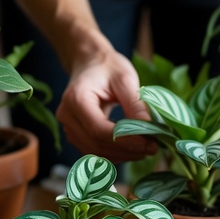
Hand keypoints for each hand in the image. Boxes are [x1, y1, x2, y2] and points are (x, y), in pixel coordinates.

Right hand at [56, 46, 156, 162]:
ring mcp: (68, 127)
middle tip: (152, 148)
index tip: (149, 142)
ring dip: (122, 155)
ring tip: (145, 149)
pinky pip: (93, 151)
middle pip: (96, 144)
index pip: (99, 129)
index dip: (124, 140)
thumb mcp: (125, 78)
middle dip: (126, 150)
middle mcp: (67, 116)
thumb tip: (149, 128)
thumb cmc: (107, 67)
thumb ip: (135, 104)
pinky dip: (114, 153)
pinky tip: (132, 148)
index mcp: (76, 99)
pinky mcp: (75, 134)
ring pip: (94, 152)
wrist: (90, 63)